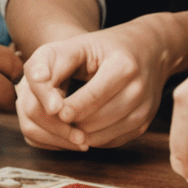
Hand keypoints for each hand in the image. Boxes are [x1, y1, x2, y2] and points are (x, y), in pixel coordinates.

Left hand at [17, 16, 180, 151]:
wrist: (148, 50)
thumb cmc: (104, 46)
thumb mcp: (77, 44)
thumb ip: (52, 62)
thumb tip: (38, 87)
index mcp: (124, 67)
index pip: (90, 98)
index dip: (67, 107)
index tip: (53, 109)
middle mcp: (139, 91)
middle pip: (92, 122)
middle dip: (66, 123)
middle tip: (52, 114)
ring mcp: (144, 111)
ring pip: (99, 137)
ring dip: (75, 132)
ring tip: (64, 117)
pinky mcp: (143, 126)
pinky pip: (109, 143)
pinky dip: (90, 137)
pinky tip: (82, 122)